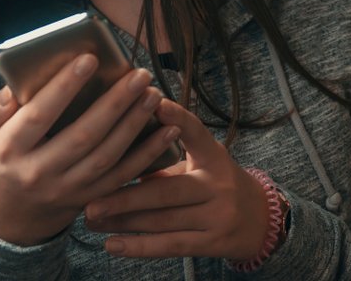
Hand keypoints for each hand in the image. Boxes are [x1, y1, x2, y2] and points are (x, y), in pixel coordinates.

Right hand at [0, 54, 181, 245]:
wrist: (8, 220)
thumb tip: (14, 88)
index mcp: (9, 151)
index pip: (39, 116)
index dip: (64, 87)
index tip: (89, 59)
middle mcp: (40, 173)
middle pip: (83, 135)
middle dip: (115, 103)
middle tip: (138, 74)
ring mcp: (68, 189)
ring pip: (108, 156)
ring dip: (135, 124)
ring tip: (152, 94)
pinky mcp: (90, 199)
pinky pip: (123, 176)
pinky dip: (149, 154)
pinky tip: (167, 130)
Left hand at [84, 98, 270, 259]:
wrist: (260, 220)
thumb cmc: (217, 184)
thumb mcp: (202, 165)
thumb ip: (167, 160)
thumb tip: (116, 153)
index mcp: (215, 157)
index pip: (197, 133)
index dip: (177, 118)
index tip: (154, 103)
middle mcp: (218, 185)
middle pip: (167, 191)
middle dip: (125, 196)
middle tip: (90, 199)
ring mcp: (218, 215)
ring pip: (163, 220)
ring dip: (123, 222)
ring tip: (90, 220)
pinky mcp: (213, 243)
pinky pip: (170, 245)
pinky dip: (139, 247)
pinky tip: (112, 245)